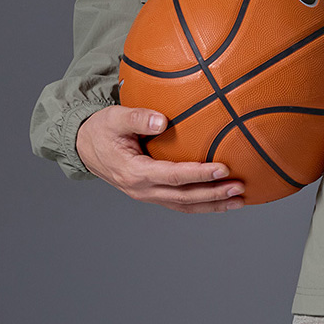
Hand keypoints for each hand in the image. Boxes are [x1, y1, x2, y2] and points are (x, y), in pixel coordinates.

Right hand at [75, 105, 245, 212]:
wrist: (84, 146)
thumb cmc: (101, 129)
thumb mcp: (114, 118)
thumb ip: (137, 118)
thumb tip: (163, 121)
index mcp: (134, 172)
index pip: (172, 176)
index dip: (199, 174)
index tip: (223, 168)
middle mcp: (142, 189)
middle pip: (183, 198)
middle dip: (213, 194)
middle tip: (239, 188)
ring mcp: (147, 194)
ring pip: (183, 205)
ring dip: (212, 204)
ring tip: (239, 201)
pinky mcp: (152, 193)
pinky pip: (179, 202)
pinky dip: (202, 203)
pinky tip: (221, 199)